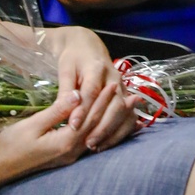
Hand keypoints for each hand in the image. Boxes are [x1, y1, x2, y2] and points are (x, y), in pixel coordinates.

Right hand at [0, 86, 135, 194]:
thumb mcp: (32, 125)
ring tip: (127, 109)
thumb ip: (57, 111)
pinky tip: (107, 126)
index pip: (91, 118)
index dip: (103, 100)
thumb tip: (77, 95)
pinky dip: (100, 130)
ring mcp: (69, 157)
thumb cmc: (9, 145)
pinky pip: (88, 142)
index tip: (114, 84)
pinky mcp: (64, 158)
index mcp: (65, 142)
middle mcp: (72, 153)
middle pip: (98, 128)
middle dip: (115, 111)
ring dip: (112, 121)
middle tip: (134, 97)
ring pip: (96, 136)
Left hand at [49, 26, 137, 149]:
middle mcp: (115, 78)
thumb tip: (68, 110)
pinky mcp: (126, 97)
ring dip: (112, 132)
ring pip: (125, 113)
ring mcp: (123, 88)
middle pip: (114, 105)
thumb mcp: (65, 70)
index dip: (83, 110)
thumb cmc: (73, 59)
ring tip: (96, 147)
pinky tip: (108, 143)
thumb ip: (67, 90)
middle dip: (101, 126)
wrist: (88, 47)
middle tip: (86, 143)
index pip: (92, 92)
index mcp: (97, 67)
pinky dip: (121, 132)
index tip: (73, 127)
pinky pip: (129, 117)